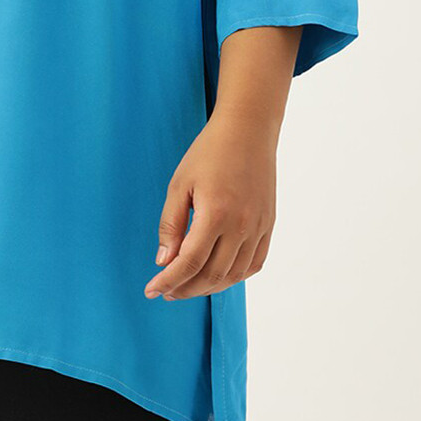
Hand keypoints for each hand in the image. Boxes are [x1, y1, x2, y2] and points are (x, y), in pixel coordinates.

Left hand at [144, 112, 276, 300]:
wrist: (248, 131)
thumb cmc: (209, 153)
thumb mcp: (180, 184)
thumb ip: (171, 225)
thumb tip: (163, 262)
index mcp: (216, 214)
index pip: (190, 262)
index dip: (169, 280)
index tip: (151, 290)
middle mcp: (241, 226)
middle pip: (211, 275)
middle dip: (185, 288)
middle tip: (166, 290)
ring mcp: (259, 228)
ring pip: (233, 275)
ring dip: (208, 287)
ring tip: (186, 285)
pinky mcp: (269, 225)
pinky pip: (253, 264)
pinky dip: (234, 276)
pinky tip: (216, 275)